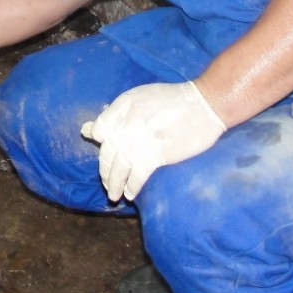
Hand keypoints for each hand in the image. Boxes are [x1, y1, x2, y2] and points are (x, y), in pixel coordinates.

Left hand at [80, 81, 225, 201]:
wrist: (203, 105)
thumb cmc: (174, 99)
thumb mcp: (140, 97)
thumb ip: (115, 113)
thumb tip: (89, 130)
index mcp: (122, 107)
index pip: (99, 130)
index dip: (100, 144)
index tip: (103, 153)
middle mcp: (125, 124)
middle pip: (106, 154)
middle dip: (105, 172)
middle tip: (107, 182)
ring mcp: (138, 141)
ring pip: (117, 169)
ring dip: (113, 185)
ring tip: (114, 195)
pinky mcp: (154, 155)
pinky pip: (136, 177)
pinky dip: (131, 188)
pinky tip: (129, 194)